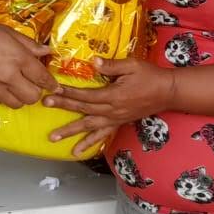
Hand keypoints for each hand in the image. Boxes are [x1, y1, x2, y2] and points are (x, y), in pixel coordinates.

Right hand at [0, 20, 58, 108]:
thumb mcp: (7, 31)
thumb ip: (28, 44)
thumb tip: (46, 51)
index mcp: (18, 57)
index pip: (42, 77)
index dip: (52, 84)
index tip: (56, 87)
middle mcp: (10, 75)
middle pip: (33, 96)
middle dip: (38, 91)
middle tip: (34, 82)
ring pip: (19, 104)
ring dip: (23, 97)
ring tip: (19, 86)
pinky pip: (3, 102)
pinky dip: (8, 98)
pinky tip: (5, 87)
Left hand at [44, 57, 175, 156]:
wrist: (167, 92)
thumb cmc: (150, 76)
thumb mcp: (132, 65)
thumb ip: (112, 65)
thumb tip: (94, 62)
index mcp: (113, 95)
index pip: (86, 95)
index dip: (68, 92)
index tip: (52, 90)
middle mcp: (112, 110)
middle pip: (83, 110)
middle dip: (63, 107)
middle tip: (45, 105)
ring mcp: (115, 119)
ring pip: (89, 127)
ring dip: (71, 132)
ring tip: (54, 138)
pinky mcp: (119, 123)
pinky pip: (102, 135)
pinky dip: (89, 143)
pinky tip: (78, 151)